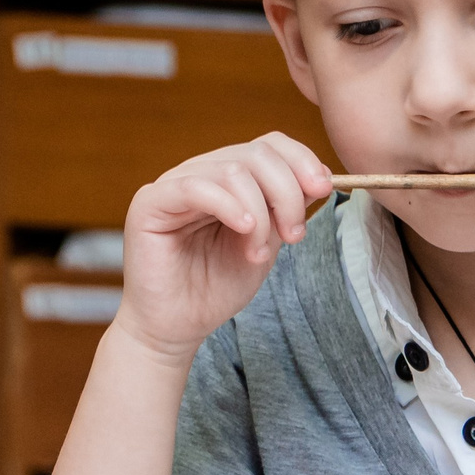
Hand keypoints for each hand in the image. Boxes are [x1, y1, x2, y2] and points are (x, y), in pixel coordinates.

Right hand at [113, 133, 336, 363]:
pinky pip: (195, 187)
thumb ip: (284, 209)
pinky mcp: (149, 203)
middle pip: (256, 154)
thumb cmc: (215, 289)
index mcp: (226, 179)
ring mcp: (172, 185)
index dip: (302, 160)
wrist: (176, 328)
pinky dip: (229, 206)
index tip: (324, 191)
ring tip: (258, 252)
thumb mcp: (265, 243)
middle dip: (287, 192)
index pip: (268, 145)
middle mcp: (199, 173)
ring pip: (232, 170)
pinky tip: (243, 231)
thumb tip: (320, 177)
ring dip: (260, 212)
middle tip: (294, 235)